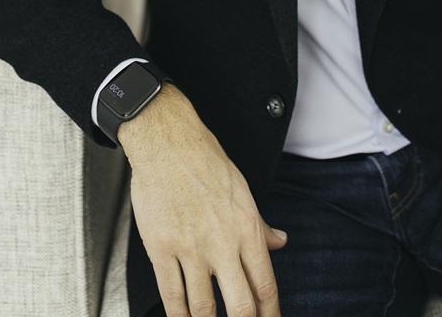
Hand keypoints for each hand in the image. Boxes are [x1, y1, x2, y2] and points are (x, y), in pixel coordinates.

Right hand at [118, 84, 286, 316]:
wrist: (168, 141)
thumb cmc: (204, 160)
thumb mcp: (242, 190)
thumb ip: (260, 224)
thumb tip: (280, 242)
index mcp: (246, 228)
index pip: (266, 286)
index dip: (270, 315)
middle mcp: (222, 242)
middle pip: (241, 307)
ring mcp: (191, 248)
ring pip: (204, 308)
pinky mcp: (161, 248)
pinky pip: (172, 295)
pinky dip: (178, 316)